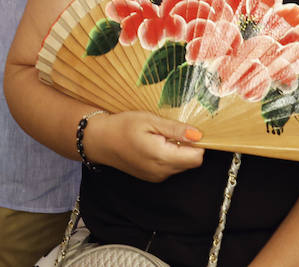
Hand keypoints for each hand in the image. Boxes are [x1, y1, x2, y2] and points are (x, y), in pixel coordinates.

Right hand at [85, 111, 203, 182]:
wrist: (100, 141)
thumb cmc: (123, 127)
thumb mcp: (150, 120)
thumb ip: (175, 129)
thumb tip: (198, 135)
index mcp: (162, 157)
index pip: (197, 157)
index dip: (198, 143)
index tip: (189, 130)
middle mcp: (161, 171)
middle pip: (191, 162)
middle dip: (188, 147)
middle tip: (171, 130)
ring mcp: (156, 177)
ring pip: (181, 166)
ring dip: (179, 152)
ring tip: (160, 136)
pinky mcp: (152, 178)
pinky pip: (170, 168)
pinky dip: (169, 157)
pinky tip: (155, 145)